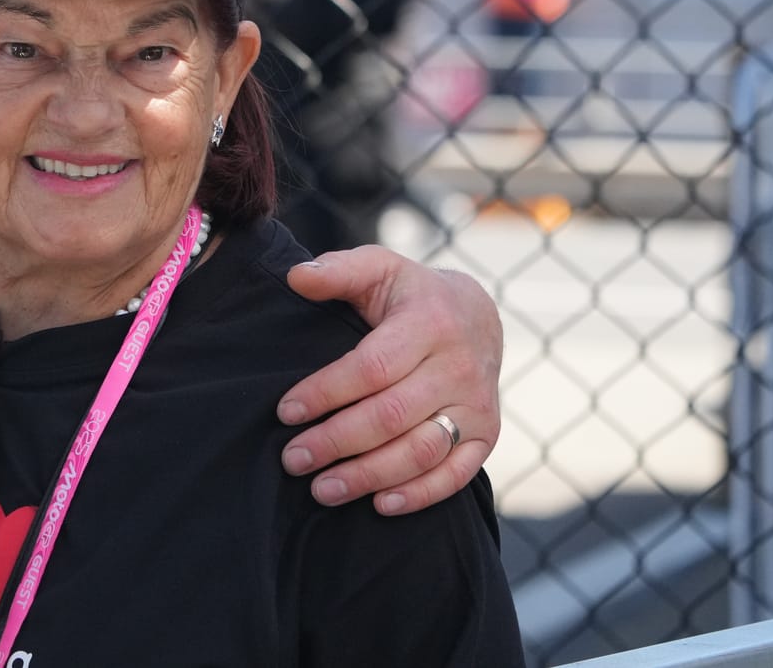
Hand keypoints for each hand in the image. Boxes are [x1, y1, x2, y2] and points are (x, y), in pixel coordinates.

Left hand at [276, 246, 501, 515]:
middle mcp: (459, 367)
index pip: (371, 368)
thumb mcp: (378, 269)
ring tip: (322, 490)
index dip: (326, 392)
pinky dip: (418, 495)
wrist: (478, 316)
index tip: (286, 412)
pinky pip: (455, 474)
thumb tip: (296, 277)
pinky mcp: (487, 436)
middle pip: (391, 416)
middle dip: (336, 442)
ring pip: (421, 451)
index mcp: (429, 323)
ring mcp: (477, 405)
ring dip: (369, 476)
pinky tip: (378, 504)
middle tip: (293, 460)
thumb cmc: (410, 295)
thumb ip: (337, 271)